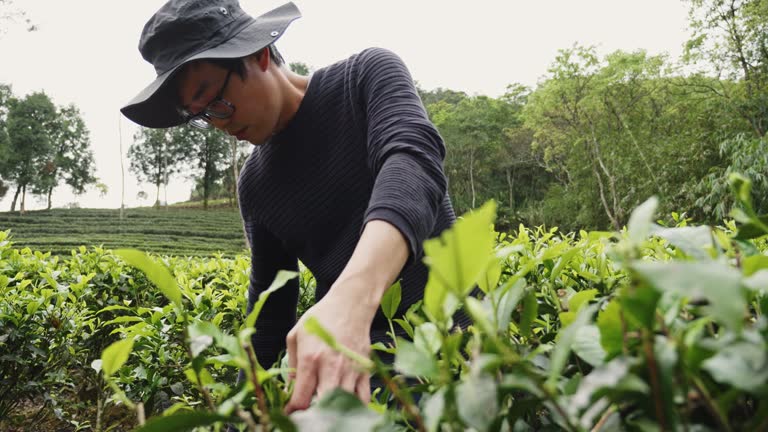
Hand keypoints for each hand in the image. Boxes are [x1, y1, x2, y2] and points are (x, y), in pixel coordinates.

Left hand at [284, 284, 373, 412]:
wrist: (351, 304)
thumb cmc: (321, 317)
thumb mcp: (296, 335)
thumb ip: (292, 363)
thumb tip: (292, 386)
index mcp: (311, 359)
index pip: (301, 398)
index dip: (294, 411)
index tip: (291, 413)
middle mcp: (331, 367)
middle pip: (324, 406)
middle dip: (314, 415)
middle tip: (309, 414)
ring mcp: (351, 370)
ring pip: (344, 404)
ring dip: (334, 410)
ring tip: (326, 409)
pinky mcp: (365, 370)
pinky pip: (363, 398)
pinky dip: (355, 406)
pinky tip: (346, 405)